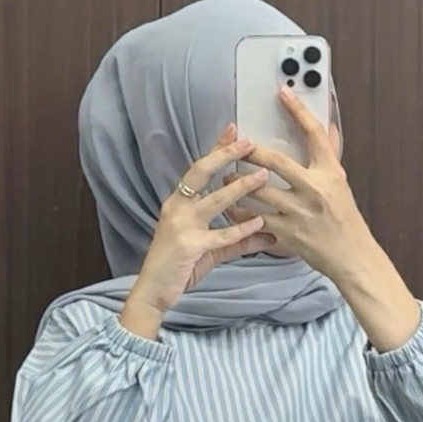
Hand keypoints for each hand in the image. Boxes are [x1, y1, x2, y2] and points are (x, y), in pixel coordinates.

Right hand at [121, 125, 274, 337]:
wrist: (153, 291)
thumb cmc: (179, 268)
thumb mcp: (211, 250)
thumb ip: (238, 240)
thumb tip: (269, 234)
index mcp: (179, 203)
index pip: (199, 169)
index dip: (216, 148)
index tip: (234, 130)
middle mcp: (177, 207)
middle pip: (201, 172)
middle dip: (225, 154)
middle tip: (249, 141)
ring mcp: (182, 225)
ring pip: (214, 200)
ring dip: (240, 187)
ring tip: (262, 176)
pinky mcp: (189, 246)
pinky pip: (219, 235)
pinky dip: (241, 229)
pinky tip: (259, 223)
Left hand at [233, 87, 375, 283]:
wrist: (351, 257)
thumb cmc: (345, 219)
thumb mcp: (341, 183)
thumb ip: (330, 154)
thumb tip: (327, 126)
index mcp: (330, 173)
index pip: (314, 133)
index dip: (298, 110)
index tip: (283, 93)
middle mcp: (315, 190)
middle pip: (275, 161)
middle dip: (251, 151)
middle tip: (237, 147)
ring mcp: (299, 212)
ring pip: (258, 191)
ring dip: (238, 182)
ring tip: (227, 178)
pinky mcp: (287, 233)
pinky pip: (255, 218)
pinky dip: (239, 212)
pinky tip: (230, 206)